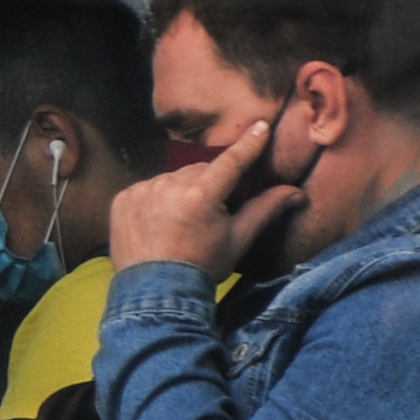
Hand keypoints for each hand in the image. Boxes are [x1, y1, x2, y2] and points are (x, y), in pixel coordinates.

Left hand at [111, 116, 302, 275]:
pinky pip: (147, 189)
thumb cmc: (202, 266)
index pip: (231, 161)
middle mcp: (169, 185)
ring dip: (182, 190)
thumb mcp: (237, 240)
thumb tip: (296, 192)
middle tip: (214, 208)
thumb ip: (264, 210)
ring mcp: (142, 191)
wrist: (154, 293)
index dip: (248, 144)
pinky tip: (160, 222)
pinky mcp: (122, 199)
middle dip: (211, 183)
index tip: (260, 126)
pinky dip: (156, 200)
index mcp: (202, 194)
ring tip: (183, 221)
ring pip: (172, 179)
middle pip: (200, 171)